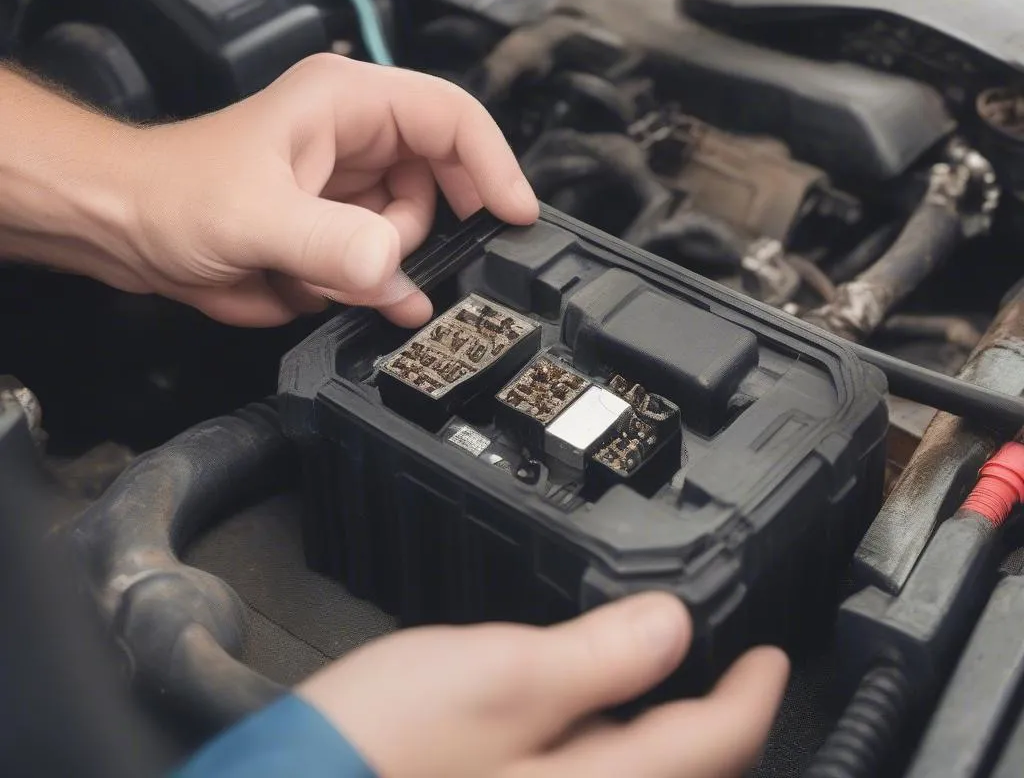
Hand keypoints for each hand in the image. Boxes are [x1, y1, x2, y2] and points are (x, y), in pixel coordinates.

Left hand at [112, 55, 538, 326]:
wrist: (121, 228)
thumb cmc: (171, 194)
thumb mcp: (254, 218)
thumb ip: (329, 243)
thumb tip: (396, 270)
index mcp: (348, 103)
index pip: (453, 118)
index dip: (493, 164)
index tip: (516, 217)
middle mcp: (358, 137)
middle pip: (443, 180)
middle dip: (419, 231)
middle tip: (389, 263)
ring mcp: (349, 185)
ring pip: (412, 230)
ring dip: (379, 266)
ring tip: (314, 273)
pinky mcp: (336, 226)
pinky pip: (383, 260)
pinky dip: (366, 284)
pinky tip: (331, 291)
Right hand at [299, 593, 788, 777]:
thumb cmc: (383, 753)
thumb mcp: (499, 676)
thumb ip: (596, 656)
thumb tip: (671, 626)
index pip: (713, 746)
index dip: (753, 694)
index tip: (771, 659)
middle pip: (679, 772)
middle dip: (713, 722)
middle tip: (724, 671)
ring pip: (630, 777)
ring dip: (654, 734)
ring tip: (651, 682)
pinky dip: (601, 748)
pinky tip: (575, 720)